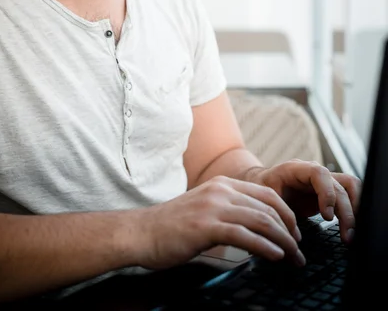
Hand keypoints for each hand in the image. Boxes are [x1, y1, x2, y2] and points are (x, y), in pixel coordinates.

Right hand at [134, 176, 305, 269]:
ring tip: (293, 257)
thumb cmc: (172, 226)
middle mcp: (221, 191)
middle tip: (299, 250)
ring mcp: (213, 207)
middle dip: (289, 230)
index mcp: (223, 184)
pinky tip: (275, 257)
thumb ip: (228, 210)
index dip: (286, 214)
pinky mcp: (206, 226)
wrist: (141, 232)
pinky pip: (245, 235)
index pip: (266, 194)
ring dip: (283, 241)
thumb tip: (256, 227)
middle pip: (268, 207)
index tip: (295, 233)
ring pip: (261, 221)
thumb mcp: (205, 208)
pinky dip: (265, 247)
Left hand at [245, 159, 361, 243]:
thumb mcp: (263, 198)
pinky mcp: (329, 191)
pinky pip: (349, 194)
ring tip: (352, 234)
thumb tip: (287, 237)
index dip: (327, 193)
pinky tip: (351, 227)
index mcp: (295, 169)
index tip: (327, 216)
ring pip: (350, 187)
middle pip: (339, 185)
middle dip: (346, 211)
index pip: (319, 173)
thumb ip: (274, 213)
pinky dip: (354, 209)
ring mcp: (323, 180)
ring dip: (355, 210)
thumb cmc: (261, 189)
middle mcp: (313, 171)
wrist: (261, 183)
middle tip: (346, 235)